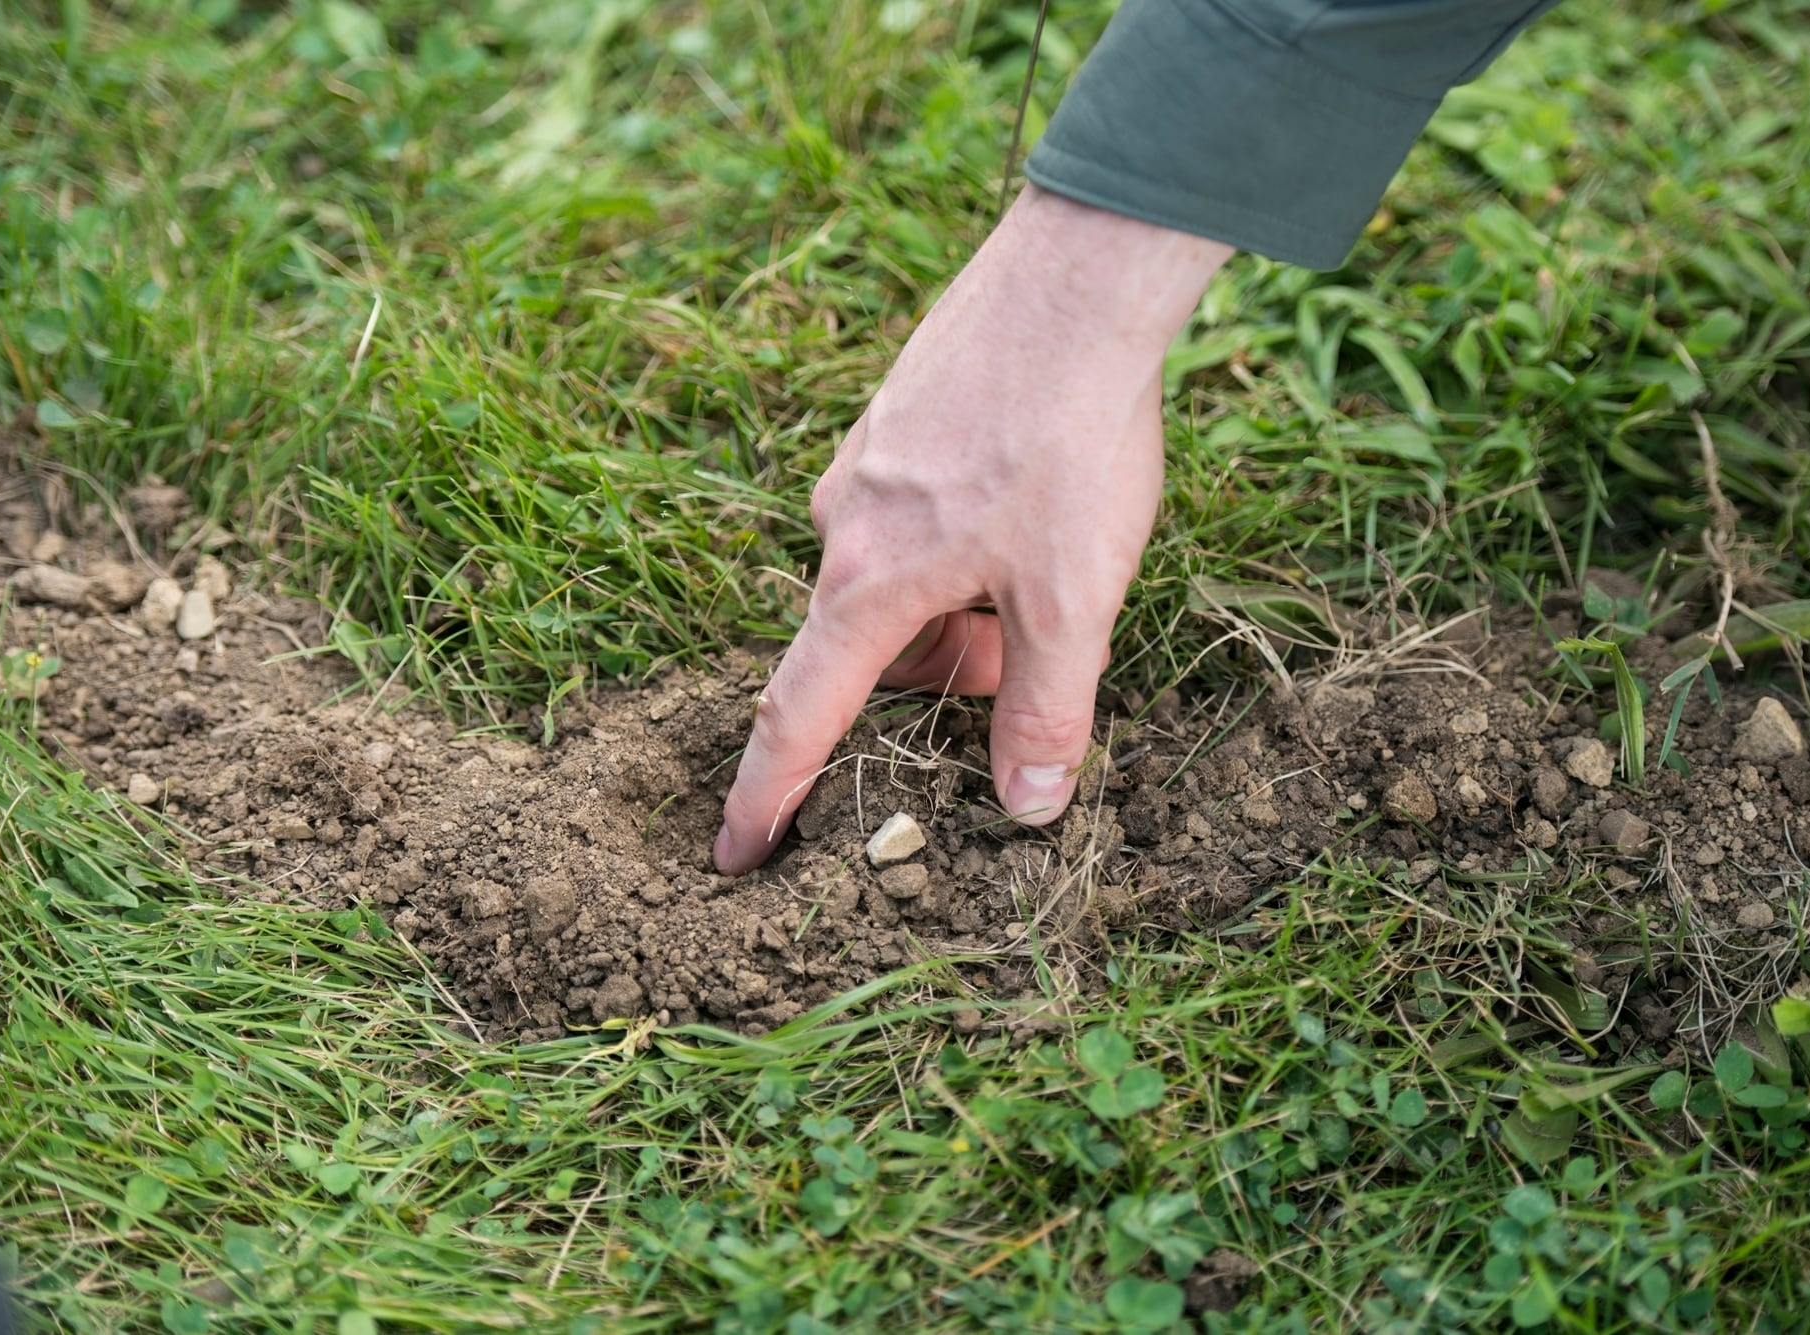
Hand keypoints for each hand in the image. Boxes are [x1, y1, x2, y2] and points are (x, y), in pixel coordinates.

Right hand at [713, 186, 1230, 873]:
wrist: (1075, 279)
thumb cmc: (1069, 440)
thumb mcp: (1074, 595)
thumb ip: (1047, 709)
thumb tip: (1027, 808)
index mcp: (867, 581)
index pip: (798, 716)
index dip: (768, 797)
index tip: (734, 855)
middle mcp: (840, 523)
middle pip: (865, 650)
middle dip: (933, 681)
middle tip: (1016, 670)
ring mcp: (862, 465)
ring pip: (893, 582)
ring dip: (954, 612)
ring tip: (1042, 580)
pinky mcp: (894, 422)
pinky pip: (907, 521)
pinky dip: (957, 552)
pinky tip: (1028, 514)